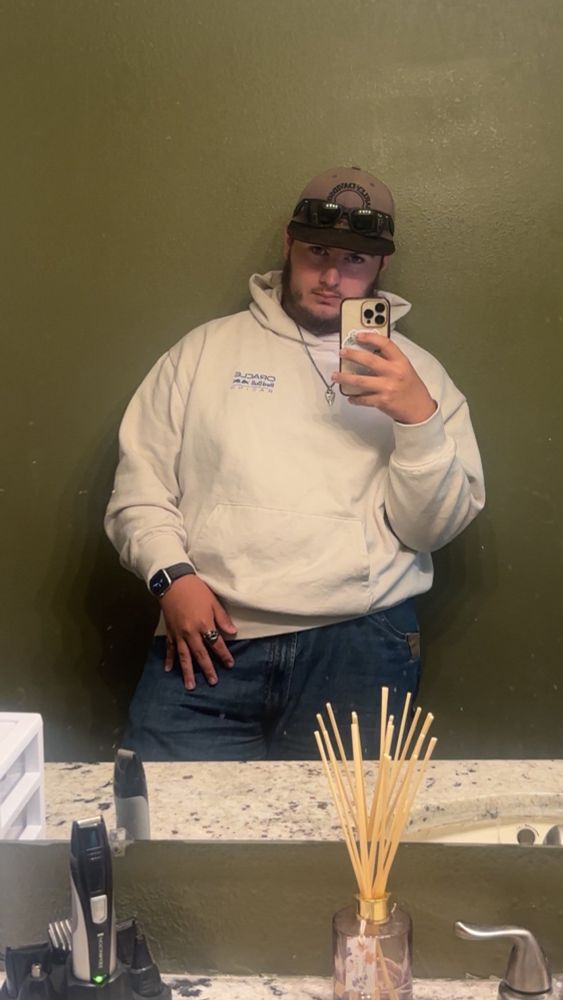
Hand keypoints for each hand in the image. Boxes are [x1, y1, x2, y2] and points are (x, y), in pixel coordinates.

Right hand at [159, 575, 237, 689]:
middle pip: (200, 654)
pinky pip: (169, 648)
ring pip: (184, 656)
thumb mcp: (213, 602)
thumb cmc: (196, 590)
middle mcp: (191, 632)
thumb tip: (233, 633)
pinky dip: (169, 659)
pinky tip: (168, 669)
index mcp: (204, 624)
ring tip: (190, 685)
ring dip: (187, 671)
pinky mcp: (169, 631)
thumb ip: (222, 619)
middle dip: (207, 669)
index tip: (230, 664)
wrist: (173, 582)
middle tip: (213, 682)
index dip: (224, 655)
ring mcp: (178, 633)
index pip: (216, 644)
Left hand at [333, 333, 436, 423]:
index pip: (385, 344)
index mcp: (401, 362)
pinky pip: (363, 398)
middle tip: (342, 352)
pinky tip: (350, 396)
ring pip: (361, 380)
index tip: (358, 335)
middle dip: (352, 355)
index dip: (370, 337)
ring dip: (345, 377)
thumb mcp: (405, 369)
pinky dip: (355, 398)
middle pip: (369, 360)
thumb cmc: (412, 388)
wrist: (420, 410)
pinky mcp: (382, 401)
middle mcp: (394, 373)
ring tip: (336, 375)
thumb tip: (369, 352)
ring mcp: (387, 387)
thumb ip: (390, 360)